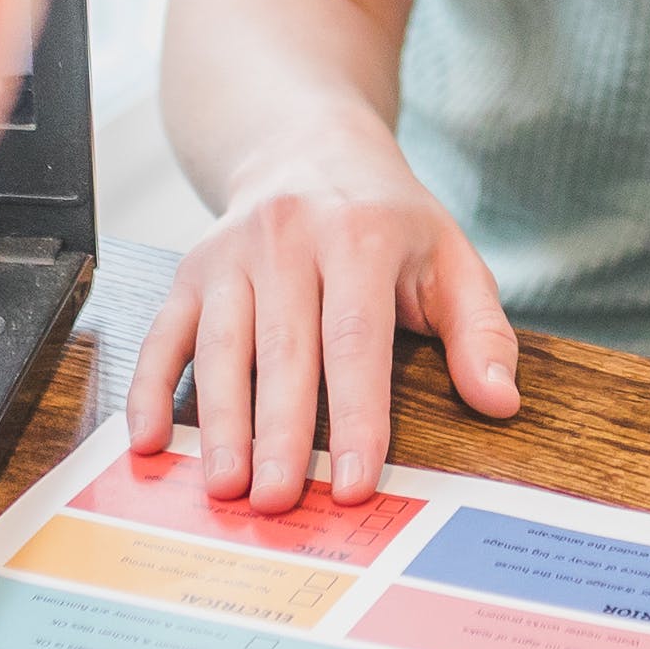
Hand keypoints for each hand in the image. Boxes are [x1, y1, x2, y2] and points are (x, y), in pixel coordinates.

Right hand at [124, 162, 516, 505]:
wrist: (310, 146)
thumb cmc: (388, 219)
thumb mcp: (450, 256)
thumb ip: (480, 331)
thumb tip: (501, 401)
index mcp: (360, 237)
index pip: (356, 340)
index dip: (354, 416)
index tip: (353, 482)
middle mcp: (288, 239)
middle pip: (282, 352)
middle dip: (278, 434)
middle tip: (277, 502)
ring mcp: (231, 254)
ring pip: (220, 347)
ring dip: (218, 423)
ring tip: (223, 487)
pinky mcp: (190, 271)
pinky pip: (163, 333)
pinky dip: (148, 387)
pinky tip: (148, 440)